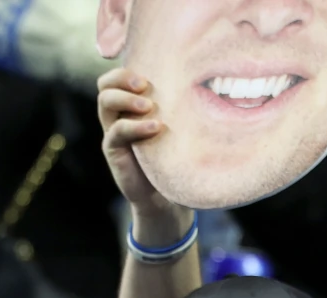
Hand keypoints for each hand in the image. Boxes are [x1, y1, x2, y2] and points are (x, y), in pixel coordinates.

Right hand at [96, 68, 192, 243]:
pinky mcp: (113, 150)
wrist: (165, 198)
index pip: (117, 77)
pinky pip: (116, 132)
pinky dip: (135, 126)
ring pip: (105, 103)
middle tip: (144, 85)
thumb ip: (183, 111)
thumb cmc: (176, 159)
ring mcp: (114, 132)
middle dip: (122, 79)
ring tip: (149, 106)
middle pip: (105, 85)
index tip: (150, 73)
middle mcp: (118, 115)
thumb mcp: (179, 132)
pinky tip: (156, 127)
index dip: (126, 70)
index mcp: (131, 106)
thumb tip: (221, 87)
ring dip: (126, 99)